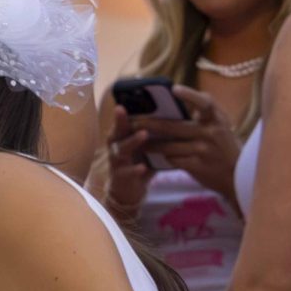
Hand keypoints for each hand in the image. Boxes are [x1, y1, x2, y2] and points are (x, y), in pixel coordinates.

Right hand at [104, 105, 152, 219]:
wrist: (129, 192)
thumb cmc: (138, 163)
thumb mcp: (144, 147)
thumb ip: (152, 133)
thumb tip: (174, 114)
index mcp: (121, 137)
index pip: (121, 121)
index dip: (122, 111)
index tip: (126, 98)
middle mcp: (115, 147)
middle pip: (116, 132)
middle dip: (120, 121)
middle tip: (124, 109)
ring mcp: (116, 162)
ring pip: (120, 150)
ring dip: (132, 142)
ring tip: (143, 135)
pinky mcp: (120, 178)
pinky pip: (127, 172)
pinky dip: (135, 169)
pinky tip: (143, 167)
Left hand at [134, 85, 241, 203]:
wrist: (237, 175)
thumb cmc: (223, 145)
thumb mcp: (220, 125)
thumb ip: (202, 113)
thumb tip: (173, 98)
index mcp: (217, 119)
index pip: (205, 103)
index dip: (190, 95)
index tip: (174, 89)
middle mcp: (211, 133)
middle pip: (175, 126)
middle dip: (150, 124)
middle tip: (132, 121)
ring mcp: (205, 151)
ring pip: (169, 146)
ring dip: (151, 144)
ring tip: (136, 141)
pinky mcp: (199, 167)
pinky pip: (173, 160)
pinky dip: (162, 158)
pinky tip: (151, 156)